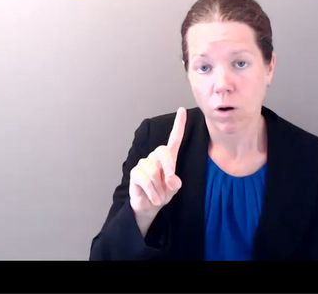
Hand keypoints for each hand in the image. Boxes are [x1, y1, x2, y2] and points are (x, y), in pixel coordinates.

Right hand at [129, 107, 185, 232]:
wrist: (149, 207)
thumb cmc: (162, 193)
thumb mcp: (173, 189)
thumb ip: (175, 183)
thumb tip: (171, 178)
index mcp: (168, 157)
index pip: (174, 138)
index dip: (179, 125)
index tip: (182, 110)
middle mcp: (155, 157)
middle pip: (163, 151)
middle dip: (169, 166)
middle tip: (171, 183)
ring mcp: (144, 163)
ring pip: (155, 172)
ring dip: (160, 189)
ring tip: (158, 195)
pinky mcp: (135, 173)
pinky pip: (146, 180)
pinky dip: (153, 192)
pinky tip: (152, 197)